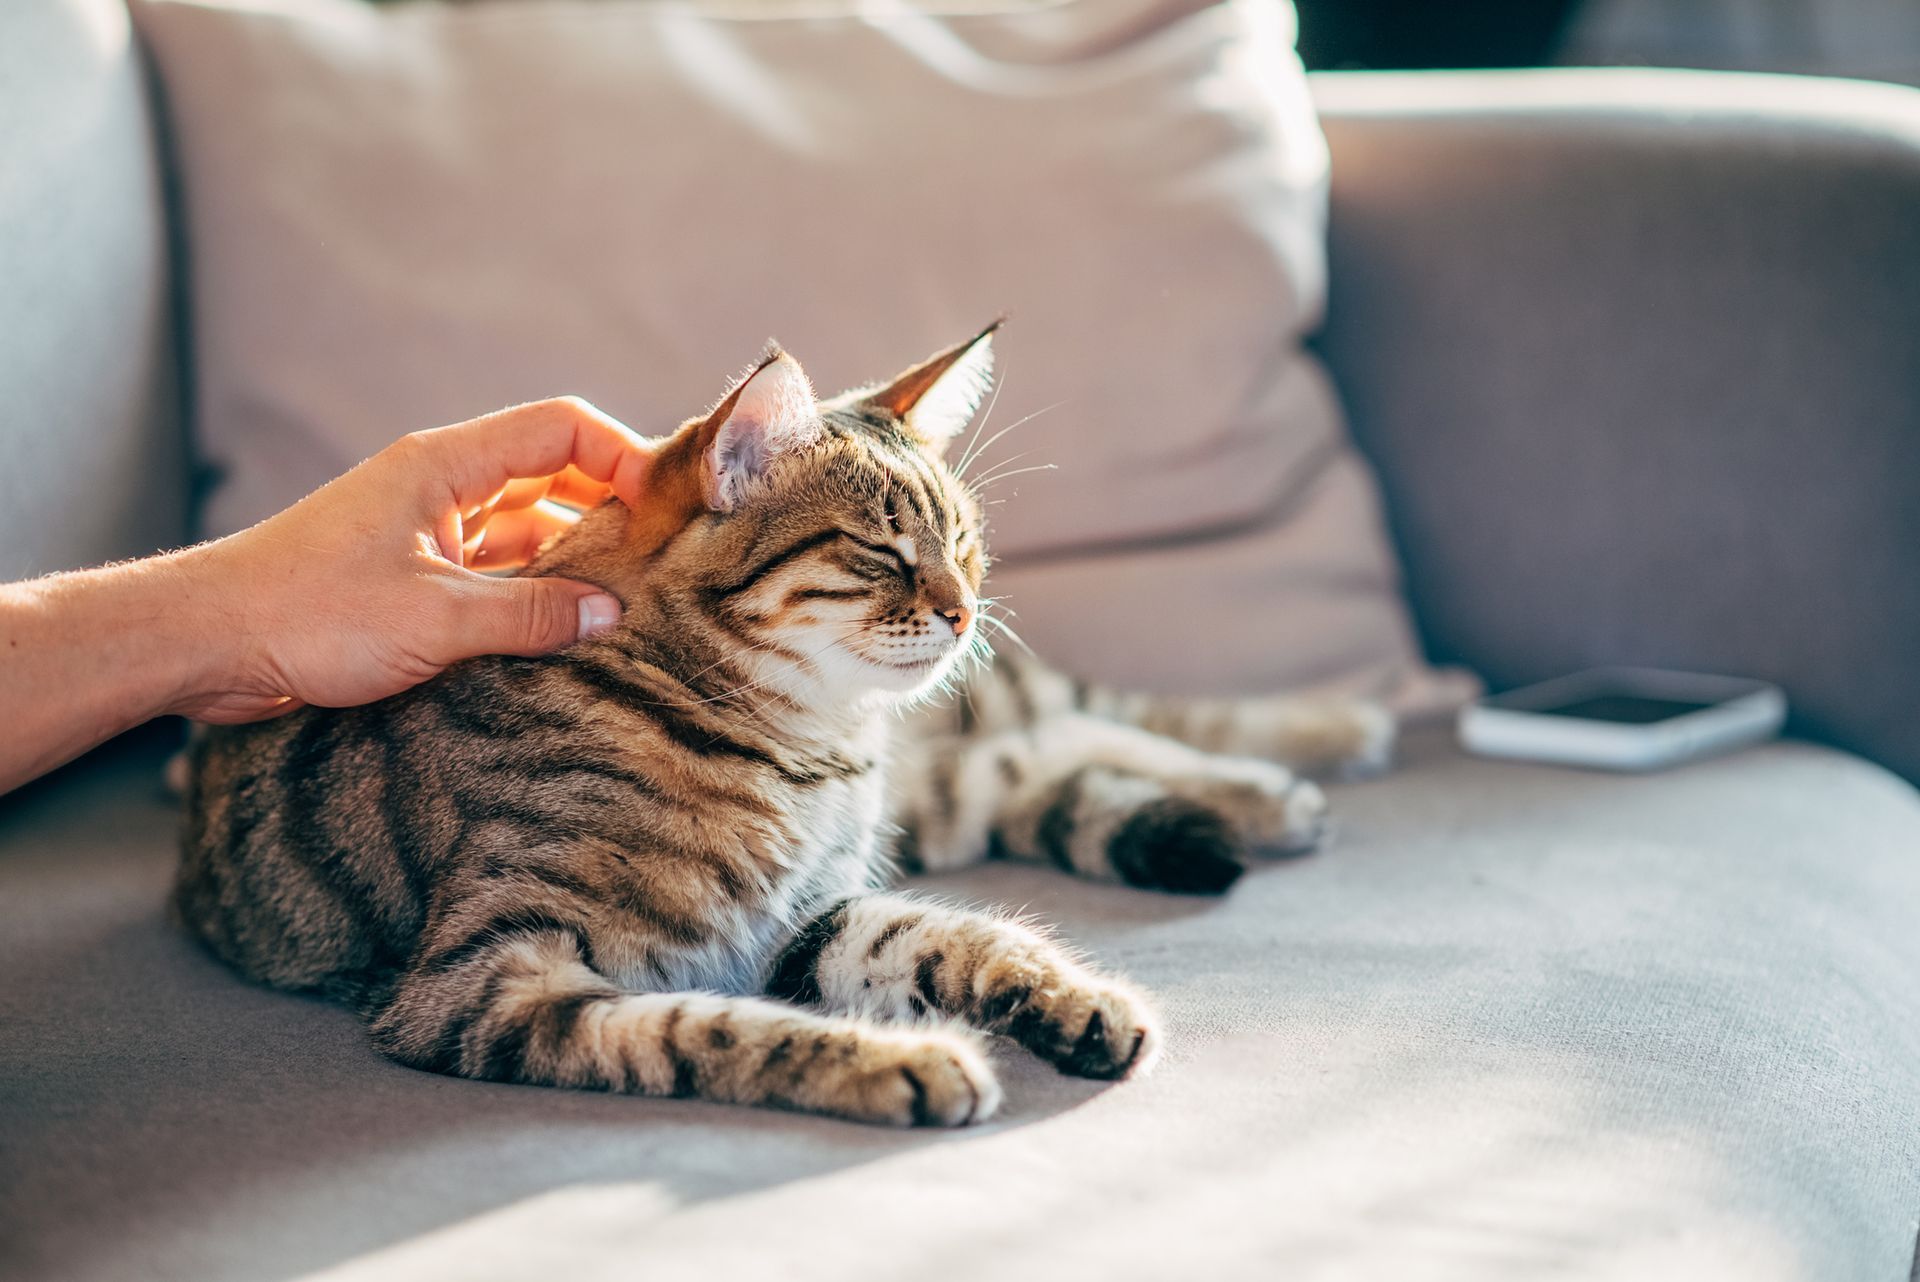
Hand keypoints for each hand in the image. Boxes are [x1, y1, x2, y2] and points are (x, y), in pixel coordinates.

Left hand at [172, 397, 655, 722]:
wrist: (206, 643)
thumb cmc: (304, 612)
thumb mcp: (434, 618)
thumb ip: (530, 614)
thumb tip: (610, 614)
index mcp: (444, 465)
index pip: (562, 428)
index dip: (624, 456)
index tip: (666, 506)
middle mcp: (441, 489)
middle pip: (553, 477)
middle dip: (610, 513)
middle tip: (662, 561)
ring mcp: (427, 535)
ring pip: (526, 534)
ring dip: (571, 564)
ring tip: (624, 607)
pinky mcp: (412, 581)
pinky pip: (495, 577)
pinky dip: (532, 599)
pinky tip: (564, 634)